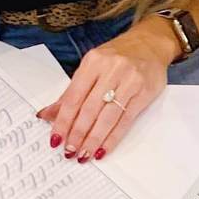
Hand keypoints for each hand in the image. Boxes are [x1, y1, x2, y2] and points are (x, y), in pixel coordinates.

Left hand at [38, 17, 177, 160]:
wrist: (151, 44)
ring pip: (107, 116)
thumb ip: (71, 92)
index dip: (63, 121)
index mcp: (93, 62)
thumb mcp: (91, 67)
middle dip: (78, 133)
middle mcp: (111, 69)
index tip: (56, 139)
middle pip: (90, 108)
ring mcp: (130, 81)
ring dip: (94, 139)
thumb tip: (47, 116)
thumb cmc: (118, 57)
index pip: (74, 97)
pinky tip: (103, 149)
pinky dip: (113, 137)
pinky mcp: (145, 93)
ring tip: (84, 154)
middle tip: (70, 151)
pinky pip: (125, 120)